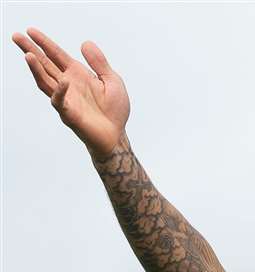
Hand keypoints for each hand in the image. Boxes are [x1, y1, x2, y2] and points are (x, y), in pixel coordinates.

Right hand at [12, 29, 129, 160]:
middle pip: (45, 64)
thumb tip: (85, 43)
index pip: (56, 55)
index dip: (44, 43)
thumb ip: (99, 63)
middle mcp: (67, 84)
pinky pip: (60, 102)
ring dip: (37, 69)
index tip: (30, 30)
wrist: (116, 136)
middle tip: (16, 36)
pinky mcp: (69, 114)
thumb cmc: (114, 110)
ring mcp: (66, 99)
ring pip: (46, 81)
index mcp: (76, 74)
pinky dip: (60, 92)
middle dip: (30, 50)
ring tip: (28, 55)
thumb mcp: (112, 81)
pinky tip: (63, 82)